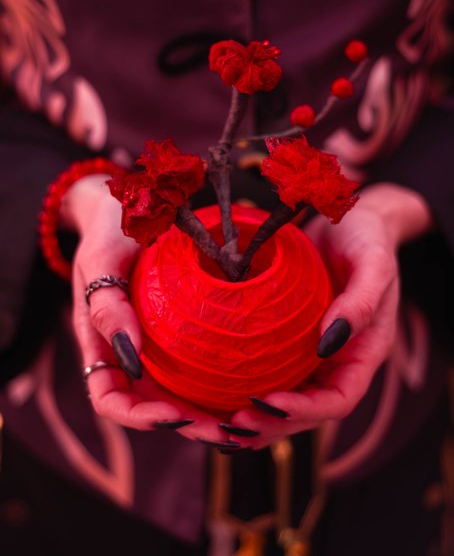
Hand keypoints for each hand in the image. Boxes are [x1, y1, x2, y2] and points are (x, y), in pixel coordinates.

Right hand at [67, 175, 240, 449]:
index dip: (138, 418)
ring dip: (213, 412)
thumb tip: (130, 356)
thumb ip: (107, 305)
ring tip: (251, 419)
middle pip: (155, 407)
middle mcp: (131, 352)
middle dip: (190, 426)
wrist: (130, 205)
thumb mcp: (102, 259)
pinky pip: (202, 361)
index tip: (175, 415)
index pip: (111, 399)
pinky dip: (223, 379)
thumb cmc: (110, 230)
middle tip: (231, 430)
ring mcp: (159, 343)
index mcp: (102, 343)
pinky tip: (255, 381)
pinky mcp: (184, 328)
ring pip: (183, 392)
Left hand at [224, 183, 432, 448]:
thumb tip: (328, 343)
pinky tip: (207, 391)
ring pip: (280, 398)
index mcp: (362, 353)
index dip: (305, 411)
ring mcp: (308, 354)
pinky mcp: (285, 339)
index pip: (337, 399)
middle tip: (227, 424)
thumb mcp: (373, 264)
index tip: (268, 403)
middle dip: (267, 426)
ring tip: (208, 422)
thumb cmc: (368, 239)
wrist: (350, 220)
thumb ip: (360, 303)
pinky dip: (237, 385)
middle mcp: (334, 362)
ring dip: (247, 417)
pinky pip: (264, 370)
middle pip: (303, 412)